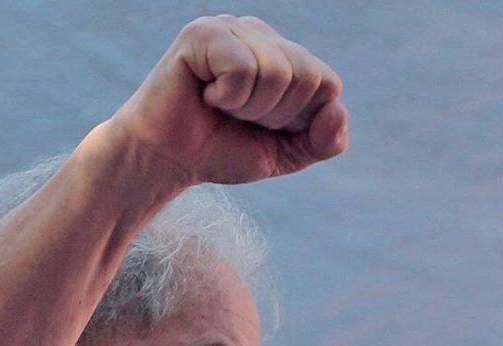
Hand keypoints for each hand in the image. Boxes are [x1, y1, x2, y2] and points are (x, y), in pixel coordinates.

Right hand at [110, 15, 348, 185]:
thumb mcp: (283, 153)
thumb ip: (323, 142)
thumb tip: (337, 111)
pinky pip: (243, 68)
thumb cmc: (219, 151)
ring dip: (248, 109)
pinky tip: (205, 95)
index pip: (327, 84)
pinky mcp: (203, 33)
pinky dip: (227, 97)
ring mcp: (232, 27)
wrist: (165, 161)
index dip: (298, 120)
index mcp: (284, 55)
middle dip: (274, 116)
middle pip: (307, 76)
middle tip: (236, 117)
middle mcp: (261, 33)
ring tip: (220, 107)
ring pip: (277, 73)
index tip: (260, 126)